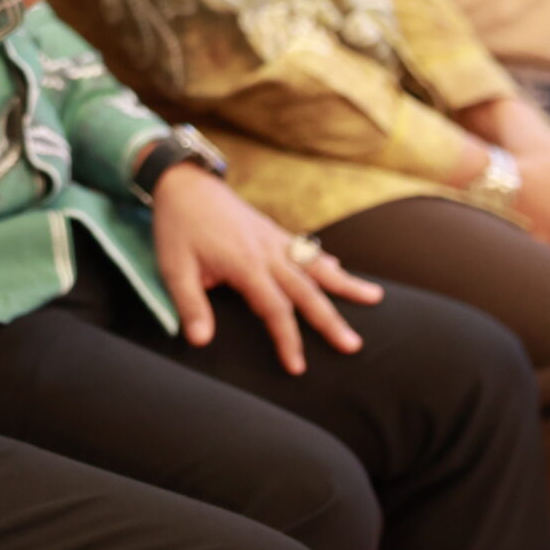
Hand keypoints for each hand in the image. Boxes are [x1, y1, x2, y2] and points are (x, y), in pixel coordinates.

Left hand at [150, 162, 379, 374]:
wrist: (184, 182)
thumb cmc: (177, 226)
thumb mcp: (174, 268)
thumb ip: (191, 305)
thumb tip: (199, 341)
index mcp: (245, 264)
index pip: (274, 309)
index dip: (288, 339)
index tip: (298, 367)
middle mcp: (267, 251)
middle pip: (306, 291)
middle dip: (331, 320)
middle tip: (354, 345)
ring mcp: (274, 238)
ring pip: (316, 266)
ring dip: (345, 284)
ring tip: (375, 298)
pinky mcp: (273, 230)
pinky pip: (306, 250)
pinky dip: (325, 263)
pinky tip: (341, 273)